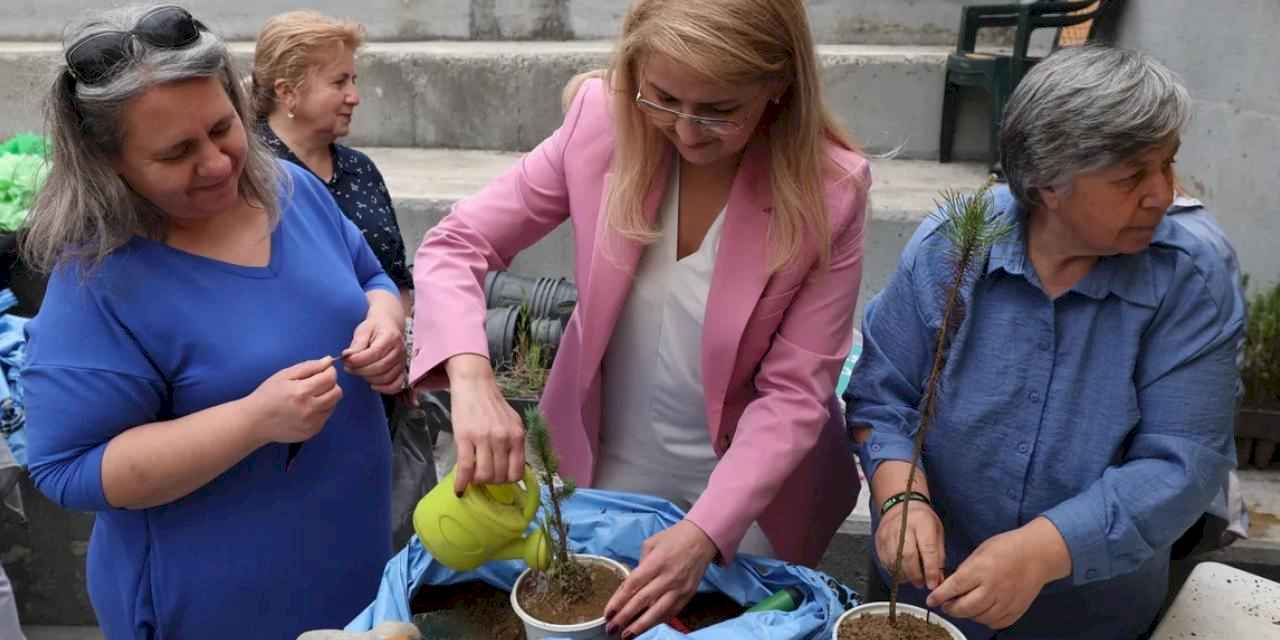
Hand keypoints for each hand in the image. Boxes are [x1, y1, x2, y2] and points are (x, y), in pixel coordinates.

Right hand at [244, 356, 342, 444]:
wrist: (255, 421)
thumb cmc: (267, 395)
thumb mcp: (284, 375)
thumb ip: (308, 367)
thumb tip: (328, 361)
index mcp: (302, 392)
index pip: (330, 378)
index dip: (329, 371)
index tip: (323, 370)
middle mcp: (310, 409)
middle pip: (337, 393)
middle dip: (330, 384)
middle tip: (317, 383)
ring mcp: (312, 423)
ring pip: (333, 405)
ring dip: (327, 397)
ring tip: (310, 396)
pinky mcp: (312, 432)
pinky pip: (326, 417)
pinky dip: (321, 410)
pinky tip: (306, 409)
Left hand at [342, 307, 405, 394]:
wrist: (389, 326)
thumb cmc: (375, 327)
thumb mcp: (364, 330)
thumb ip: (357, 344)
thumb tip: (347, 356)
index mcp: (390, 337)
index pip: (375, 353)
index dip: (358, 360)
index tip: (345, 360)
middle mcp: (399, 350)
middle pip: (380, 367)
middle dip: (360, 370)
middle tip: (348, 367)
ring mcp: (402, 361)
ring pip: (386, 377)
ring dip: (369, 378)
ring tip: (357, 371)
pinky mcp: (402, 370)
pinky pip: (397, 384)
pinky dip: (385, 388)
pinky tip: (373, 385)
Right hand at [445, 355, 524, 492]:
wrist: (474, 384)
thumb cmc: (492, 405)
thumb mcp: (511, 423)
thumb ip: (513, 444)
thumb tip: (510, 470)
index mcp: (517, 435)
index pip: (517, 472)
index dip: (507, 481)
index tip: (499, 478)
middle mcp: (503, 438)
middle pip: (499, 476)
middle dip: (491, 481)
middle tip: (484, 476)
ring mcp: (484, 438)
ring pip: (484, 475)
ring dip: (478, 481)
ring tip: (473, 477)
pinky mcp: (465, 437)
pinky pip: (465, 468)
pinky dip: (461, 482)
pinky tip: (459, 488)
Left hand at [604, 520, 717, 637]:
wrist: (702, 539)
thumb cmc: (673, 538)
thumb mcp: (651, 543)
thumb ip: (640, 564)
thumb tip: (631, 584)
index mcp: (656, 562)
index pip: (633, 585)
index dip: (618, 601)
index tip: (608, 613)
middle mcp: (667, 577)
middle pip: (642, 601)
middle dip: (625, 617)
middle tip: (611, 629)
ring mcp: (679, 589)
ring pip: (658, 612)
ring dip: (641, 626)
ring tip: (627, 636)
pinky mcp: (688, 595)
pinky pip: (671, 612)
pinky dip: (658, 622)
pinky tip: (647, 628)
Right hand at [875, 499, 945, 589]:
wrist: (900, 505)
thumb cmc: (922, 519)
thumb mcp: (937, 532)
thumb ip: (938, 556)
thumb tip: (938, 579)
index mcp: (922, 523)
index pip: (927, 549)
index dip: (930, 570)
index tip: (933, 583)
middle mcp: (903, 527)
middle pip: (908, 556)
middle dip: (916, 575)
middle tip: (921, 583)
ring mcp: (888, 533)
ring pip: (894, 561)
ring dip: (904, 575)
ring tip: (912, 577)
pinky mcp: (879, 540)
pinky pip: (885, 561)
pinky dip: (894, 570)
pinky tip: (901, 571)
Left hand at [926, 517, 1070, 628]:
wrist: (1038, 554)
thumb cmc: (1008, 548)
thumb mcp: (980, 551)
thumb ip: (966, 570)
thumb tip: (951, 585)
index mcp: (981, 570)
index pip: (954, 587)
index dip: (939, 596)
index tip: (931, 600)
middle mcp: (993, 588)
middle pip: (965, 608)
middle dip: (951, 608)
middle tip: (946, 605)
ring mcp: (1006, 601)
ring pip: (979, 618)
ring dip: (968, 614)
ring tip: (964, 606)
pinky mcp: (1016, 609)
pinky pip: (996, 622)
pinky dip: (986, 620)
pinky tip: (982, 611)